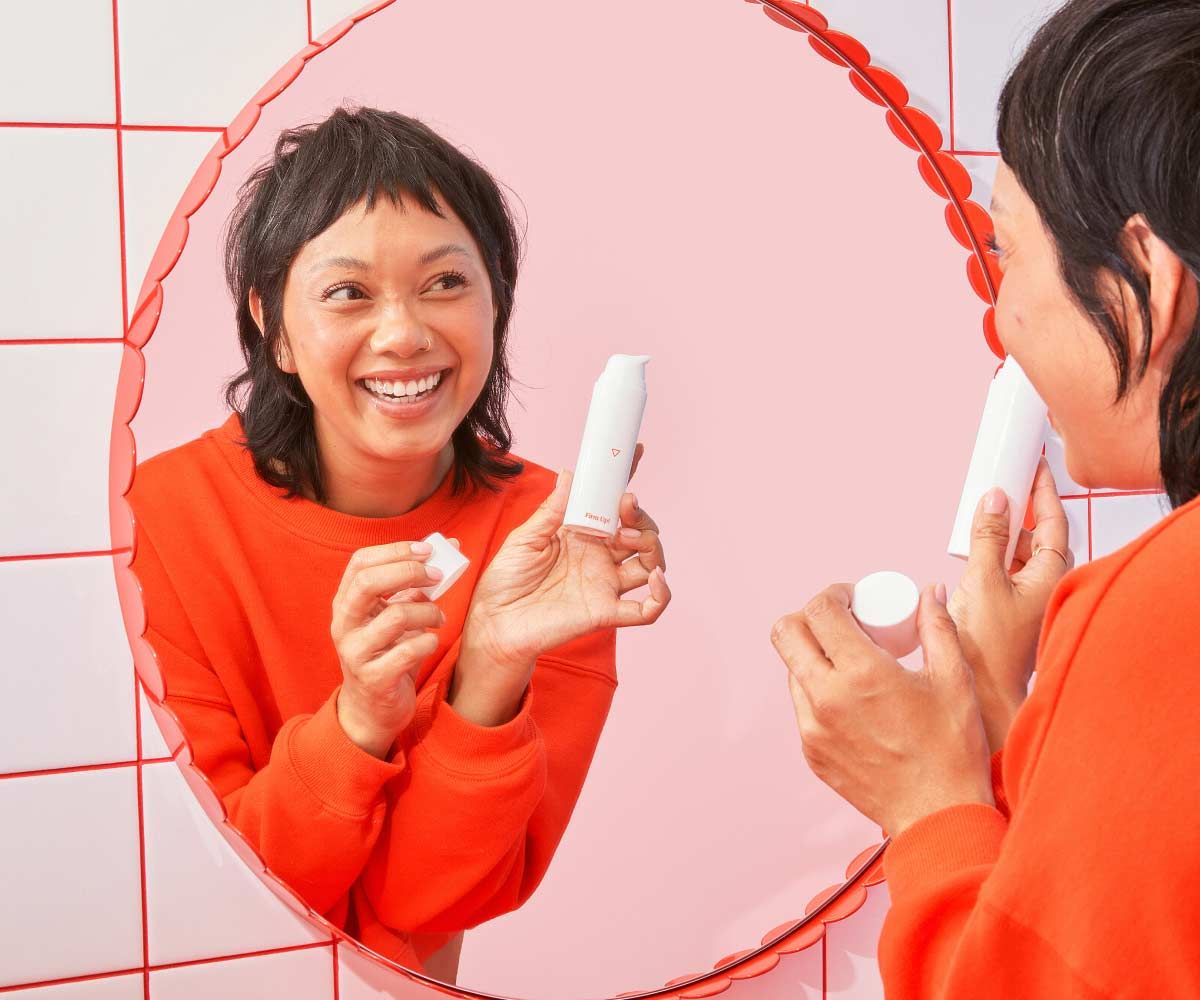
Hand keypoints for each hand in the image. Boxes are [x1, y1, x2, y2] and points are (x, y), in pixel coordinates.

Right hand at [330, 540, 447, 757]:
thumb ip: (415, 583)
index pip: (360, 562)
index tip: (428, 549)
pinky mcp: (373, 678)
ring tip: (439, 618)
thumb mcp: (395, 614)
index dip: (396, 550)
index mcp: (346, 602)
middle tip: (437, 576)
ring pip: (395, 617)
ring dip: (428, 612)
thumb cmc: (388, 652)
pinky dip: (428, 642)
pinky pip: (408, 651)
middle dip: (409, 572)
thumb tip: (449, 546)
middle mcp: (344, 625)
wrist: (373, 709)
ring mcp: (355, 653)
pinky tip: (430, 643)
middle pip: (368, 582)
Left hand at [452, 443, 670, 725]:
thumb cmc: (505, 581)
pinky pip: (646, 609)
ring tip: (628, 536)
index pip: (611, 504)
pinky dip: (661, 594)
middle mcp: (599, 557)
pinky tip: (655, 577)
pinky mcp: (605, 613)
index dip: (625, 479)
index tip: (635, 452)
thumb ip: (553, 510)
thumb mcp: (525, 537)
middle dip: (639, 515)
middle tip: (623, 505)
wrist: (494, 623)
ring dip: (651, 545)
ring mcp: (605, 584)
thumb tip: (570, 474)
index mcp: (581, 534)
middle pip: (639, 531)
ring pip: (649, 563)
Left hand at [771, 582, 993, 836]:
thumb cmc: (952, 750)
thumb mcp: (953, 680)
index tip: (852, 598)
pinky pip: (801, 706)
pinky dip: (818, 690)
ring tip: (850, 661)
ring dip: (813, 654)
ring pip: (791, 669)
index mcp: (862, 674)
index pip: (819, 610)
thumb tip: (929, 592)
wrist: (938, 818)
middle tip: (841, 622)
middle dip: (809, 617)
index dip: (833, 594)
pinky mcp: (811, 751)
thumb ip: (938, 628)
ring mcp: (812, 728)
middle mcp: (826, 698)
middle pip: (785, 633)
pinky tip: (851, 697)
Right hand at [947, 457, 1072, 752]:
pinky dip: (993, 558)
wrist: (983, 695)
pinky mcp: (1011, 613)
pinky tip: (972, 555)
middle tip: (1001, 487)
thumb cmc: (989, 649)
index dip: (1043, 490)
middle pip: (1038, 537)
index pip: (1053, 520)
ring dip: (1002, 537)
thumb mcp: (982, 580)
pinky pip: (1006, 574)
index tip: (1034, 465)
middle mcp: (1045, 587)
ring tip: (981, 518)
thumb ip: (989, 537)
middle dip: (1020, 512)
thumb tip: (995, 498)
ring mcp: (1029, 602)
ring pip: (1020, 556)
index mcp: (1050, 576)